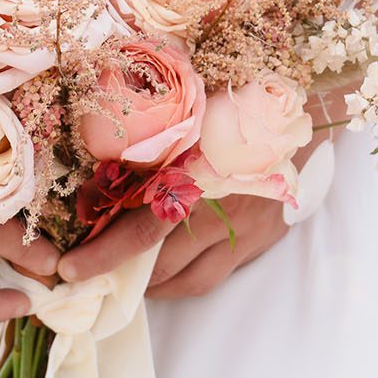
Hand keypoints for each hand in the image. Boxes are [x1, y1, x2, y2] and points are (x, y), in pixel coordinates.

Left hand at [57, 122, 332, 297]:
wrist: (308, 105)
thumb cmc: (239, 94)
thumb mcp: (193, 106)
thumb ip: (153, 133)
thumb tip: (99, 162)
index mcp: (199, 169)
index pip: (145, 226)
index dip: (106, 252)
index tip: (70, 270)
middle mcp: (222, 205)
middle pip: (161, 260)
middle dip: (118, 274)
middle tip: (82, 276)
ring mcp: (244, 227)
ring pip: (187, 278)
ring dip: (150, 284)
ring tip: (119, 277)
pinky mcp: (259, 239)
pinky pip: (212, 276)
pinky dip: (181, 280)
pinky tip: (161, 274)